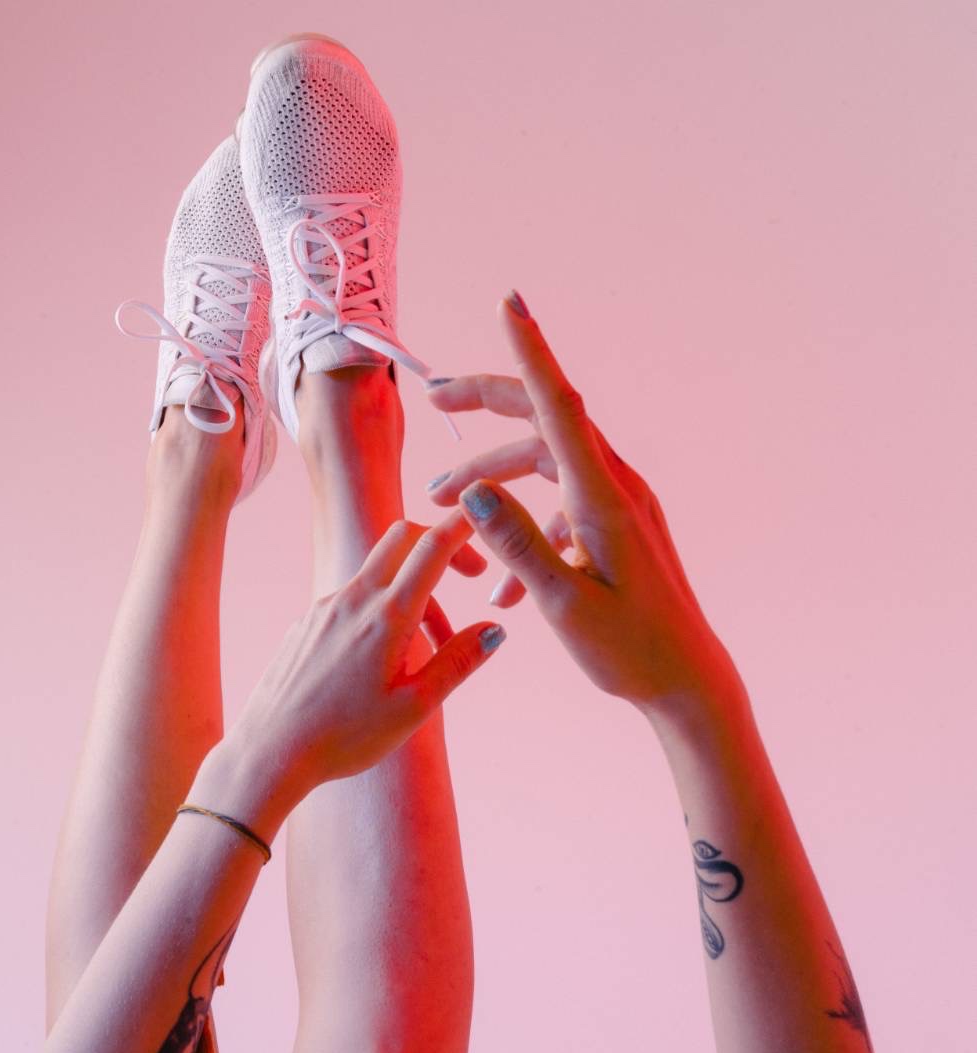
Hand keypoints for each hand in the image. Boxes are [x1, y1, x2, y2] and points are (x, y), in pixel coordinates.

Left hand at [202, 514, 503, 837]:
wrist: (271, 750)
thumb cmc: (344, 737)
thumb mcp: (414, 707)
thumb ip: (457, 663)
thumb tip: (495, 630)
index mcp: (387, 617)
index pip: (432, 547)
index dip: (463, 525)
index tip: (486, 518)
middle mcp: (353, 599)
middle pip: (401, 537)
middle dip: (438, 541)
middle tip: (468, 575)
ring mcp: (325, 607)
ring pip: (378, 573)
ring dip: (412, 590)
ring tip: (427, 648)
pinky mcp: (307, 622)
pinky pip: (352, 599)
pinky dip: (380, 610)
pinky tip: (381, 660)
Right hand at [424, 296, 735, 712]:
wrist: (687, 682)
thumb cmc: (631, 651)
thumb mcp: (564, 606)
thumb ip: (518, 547)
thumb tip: (472, 495)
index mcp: (603, 499)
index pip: (560, 407)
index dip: (531, 352)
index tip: (510, 302)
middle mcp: (616, 488)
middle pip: (546, 421)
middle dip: (488, 404)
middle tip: (433, 397)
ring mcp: (620, 506)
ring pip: (546, 466)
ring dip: (494, 479)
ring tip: (441, 508)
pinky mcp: (619, 528)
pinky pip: (563, 509)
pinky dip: (526, 531)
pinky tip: (503, 589)